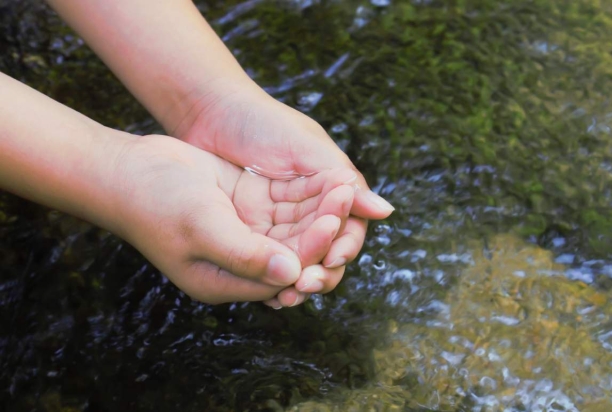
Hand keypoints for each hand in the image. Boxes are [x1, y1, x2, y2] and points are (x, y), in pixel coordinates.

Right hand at [112, 134, 356, 306]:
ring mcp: (245, 232)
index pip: (283, 274)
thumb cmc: (157, 203)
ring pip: (295, 228)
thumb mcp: (203, 229)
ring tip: (345, 185)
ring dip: (320, 209)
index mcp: (227, 281)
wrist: (128, 170)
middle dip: (323, 228)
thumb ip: (246, 255)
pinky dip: (306, 195)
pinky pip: (284, 206)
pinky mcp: (247, 207)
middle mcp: (241, 261)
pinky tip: (327, 178)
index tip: (332, 223)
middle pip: (295, 252)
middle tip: (348, 197)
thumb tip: (292, 274)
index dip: (312, 251)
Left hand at [173, 79, 394, 295]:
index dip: (343, 246)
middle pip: (324, 248)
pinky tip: (266, 291)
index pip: (347, 226)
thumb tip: (387, 212)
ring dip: (296, 277)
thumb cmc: (261, 121)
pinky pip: (267, 257)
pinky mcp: (249, 227)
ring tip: (286, 295)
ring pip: (297, 258)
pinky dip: (270, 273)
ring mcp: (277, 219)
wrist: (208, 111)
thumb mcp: (305, 147)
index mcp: (328, 187)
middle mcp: (306, 206)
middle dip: (320, 270)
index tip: (331, 258)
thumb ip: (342, 181)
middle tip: (305, 284)